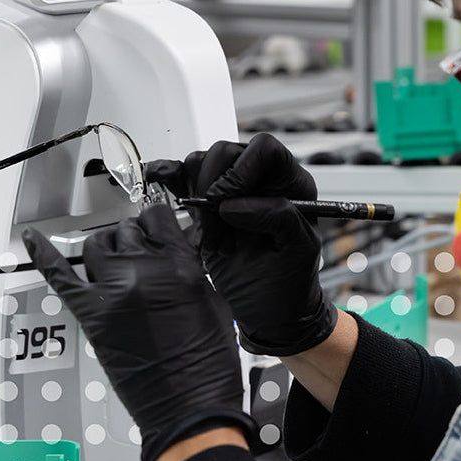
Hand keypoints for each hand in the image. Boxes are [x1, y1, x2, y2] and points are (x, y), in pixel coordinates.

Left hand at [22, 205, 253, 460]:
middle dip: (134, 238)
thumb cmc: (206, 362)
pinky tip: (34, 238)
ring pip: (95, 245)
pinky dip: (43, 254)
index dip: (157, 221)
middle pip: (126, 230)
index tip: (156, 228)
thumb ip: (188, 267)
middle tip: (140, 254)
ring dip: (106, 248)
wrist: (188, 407)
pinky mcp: (91, 315)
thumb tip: (174, 251)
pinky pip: (59, 276)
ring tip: (115, 261)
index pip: (158, 218)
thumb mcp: (211, 300)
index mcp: (179, 265)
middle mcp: (142, 271)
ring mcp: (112, 292)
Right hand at [147, 133, 336, 355]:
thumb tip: (235, 204)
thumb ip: (278, 218)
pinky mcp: (205, 206)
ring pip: (201, 163)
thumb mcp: (299, 251)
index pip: (265, 150)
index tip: (228, 202)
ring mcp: (230, 190)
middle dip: (214, 188)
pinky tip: (161, 178)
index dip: (242, 169)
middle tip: (218, 225)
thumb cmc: (290, 282)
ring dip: (198, 198)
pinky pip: (183, 178)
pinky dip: (170, 176)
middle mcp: (260, 179)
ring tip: (214, 238)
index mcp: (290, 184)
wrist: (268, 310)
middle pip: (226, 152)